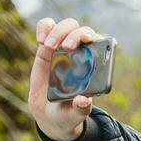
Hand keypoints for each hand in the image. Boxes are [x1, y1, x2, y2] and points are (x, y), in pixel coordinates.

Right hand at [27, 17, 101, 140]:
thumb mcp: (75, 115)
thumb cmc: (67, 113)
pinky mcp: (47, 47)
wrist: (49, 114)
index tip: (88, 41)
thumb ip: (80, 109)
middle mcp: (81, 54)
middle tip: (66, 47)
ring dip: (59, 31)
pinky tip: (41, 40)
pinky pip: (47, 27)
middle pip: (82, 31)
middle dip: (75, 34)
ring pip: (66, 26)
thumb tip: (84, 100)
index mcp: (93, 68)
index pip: (100, 45)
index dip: (96, 38)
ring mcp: (63, 49)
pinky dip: (44, 27)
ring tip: (48, 46)